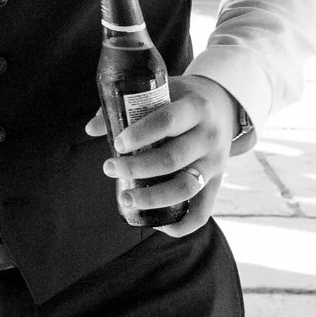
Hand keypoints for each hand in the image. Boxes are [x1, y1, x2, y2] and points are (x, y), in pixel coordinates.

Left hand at [86, 75, 239, 235]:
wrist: (224, 106)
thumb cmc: (183, 98)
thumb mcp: (163, 91)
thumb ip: (128, 106)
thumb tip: (92, 129)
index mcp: (195, 108)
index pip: (167, 122)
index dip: (140, 134)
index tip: (117, 144)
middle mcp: (209, 136)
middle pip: (172, 159)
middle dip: (136, 168)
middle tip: (109, 168)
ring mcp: (215, 162)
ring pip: (185, 188)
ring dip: (152, 198)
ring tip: (124, 198)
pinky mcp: (217, 183)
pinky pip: (202, 212)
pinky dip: (180, 225)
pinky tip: (156, 225)